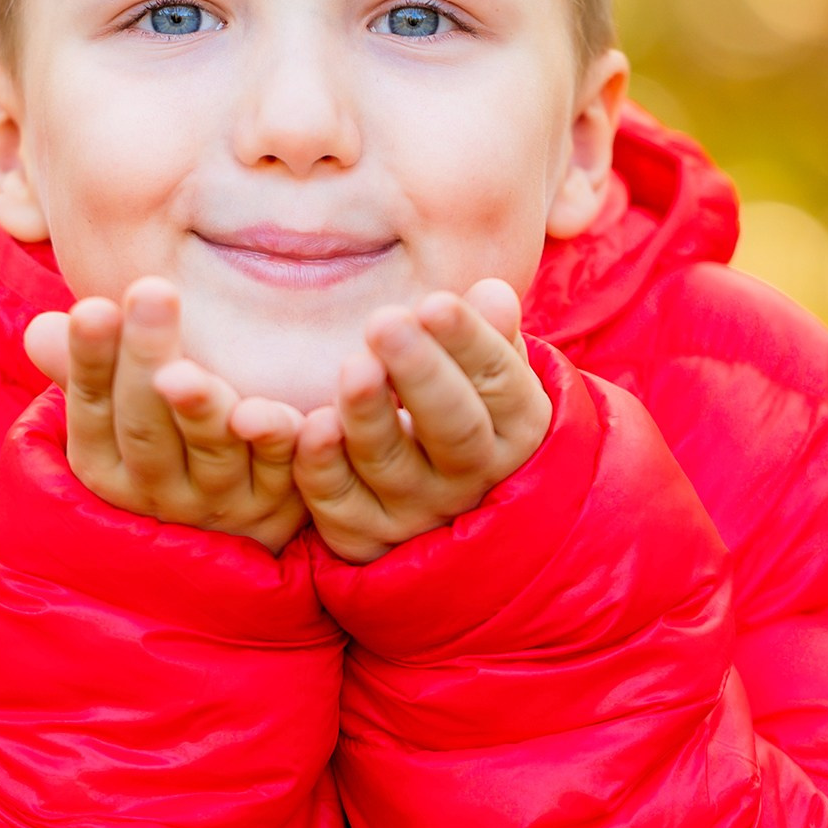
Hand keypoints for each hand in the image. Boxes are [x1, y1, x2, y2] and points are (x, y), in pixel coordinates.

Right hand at [23, 277, 307, 553]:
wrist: (236, 518)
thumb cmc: (163, 435)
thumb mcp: (118, 409)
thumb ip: (87, 367)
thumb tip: (41, 330)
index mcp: (106, 466)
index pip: (91, 408)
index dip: (91, 360)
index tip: (93, 307)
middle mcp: (158, 492)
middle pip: (146, 427)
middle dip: (146, 360)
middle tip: (151, 292)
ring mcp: (221, 501)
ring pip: (210, 450)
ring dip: (201, 408)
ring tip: (190, 368)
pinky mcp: (279, 501)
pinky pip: (284, 467)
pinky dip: (279, 437)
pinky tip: (279, 410)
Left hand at [293, 278, 550, 564]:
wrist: (433, 499)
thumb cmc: (459, 404)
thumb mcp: (484, 370)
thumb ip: (486, 332)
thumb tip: (492, 294)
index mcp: (514, 429)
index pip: (499, 383)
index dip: (469, 343)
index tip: (435, 303)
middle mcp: (471, 477)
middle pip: (453, 430)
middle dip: (419, 374)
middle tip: (386, 322)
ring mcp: (416, 511)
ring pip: (391, 466)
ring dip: (369, 415)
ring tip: (354, 366)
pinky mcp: (362, 534)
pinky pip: (338, 502)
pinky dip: (324, 465)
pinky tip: (312, 424)